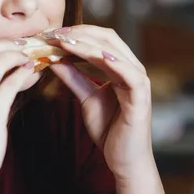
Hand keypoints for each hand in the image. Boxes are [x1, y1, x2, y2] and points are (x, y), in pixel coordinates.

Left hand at [45, 25, 152, 179]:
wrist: (124, 161)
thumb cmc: (109, 130)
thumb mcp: (86, 98)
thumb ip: (73, 77)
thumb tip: (53, 58)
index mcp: (120, 67)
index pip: (99, 39)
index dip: (76, 33)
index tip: (51, 33)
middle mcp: (132, 69)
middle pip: (107, 39)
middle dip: (79, 34)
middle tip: (53, 34)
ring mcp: (139, 81)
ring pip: (115, 52)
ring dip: (89, 44)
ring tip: (65, 41)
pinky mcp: (142, 97)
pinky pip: (130, 74)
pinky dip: (114, 62)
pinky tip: (97, 56)